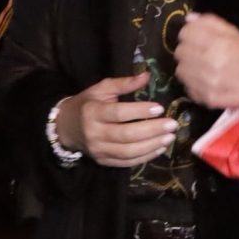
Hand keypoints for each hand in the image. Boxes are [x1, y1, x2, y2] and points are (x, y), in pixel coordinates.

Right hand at [55, 73, 179, 167]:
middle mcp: (95, 133)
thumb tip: (147, 76)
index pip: (118, 113)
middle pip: (126, 135)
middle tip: (172, 125)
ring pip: (128, 152)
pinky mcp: (103, 162)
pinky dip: (145, 157)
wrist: (66, 127)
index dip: (140, 112)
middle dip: (152, 131)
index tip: (160, 108)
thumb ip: (124, 83)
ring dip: (152, 146)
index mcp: (93, 112)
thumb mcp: (101, 89)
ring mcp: (99, 150)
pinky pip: (126, 163)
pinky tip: (160, 148)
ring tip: (169, 137)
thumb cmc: (87, 103)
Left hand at [175, 12, 238, 109]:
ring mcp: (206, 83)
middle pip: (180, 51)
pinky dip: (193, 83)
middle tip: (199, 52)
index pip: (186, 33)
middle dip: (188, 50)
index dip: (190, 33)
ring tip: (201, 67)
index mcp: (218, 44)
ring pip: (180, 70)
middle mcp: (209, 63)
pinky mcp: (205, 97)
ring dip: (188, 67)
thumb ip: (210, 23)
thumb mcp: (234, 34)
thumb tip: (189, 18)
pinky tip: (204, 80)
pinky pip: (187, 86)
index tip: (195, 37)